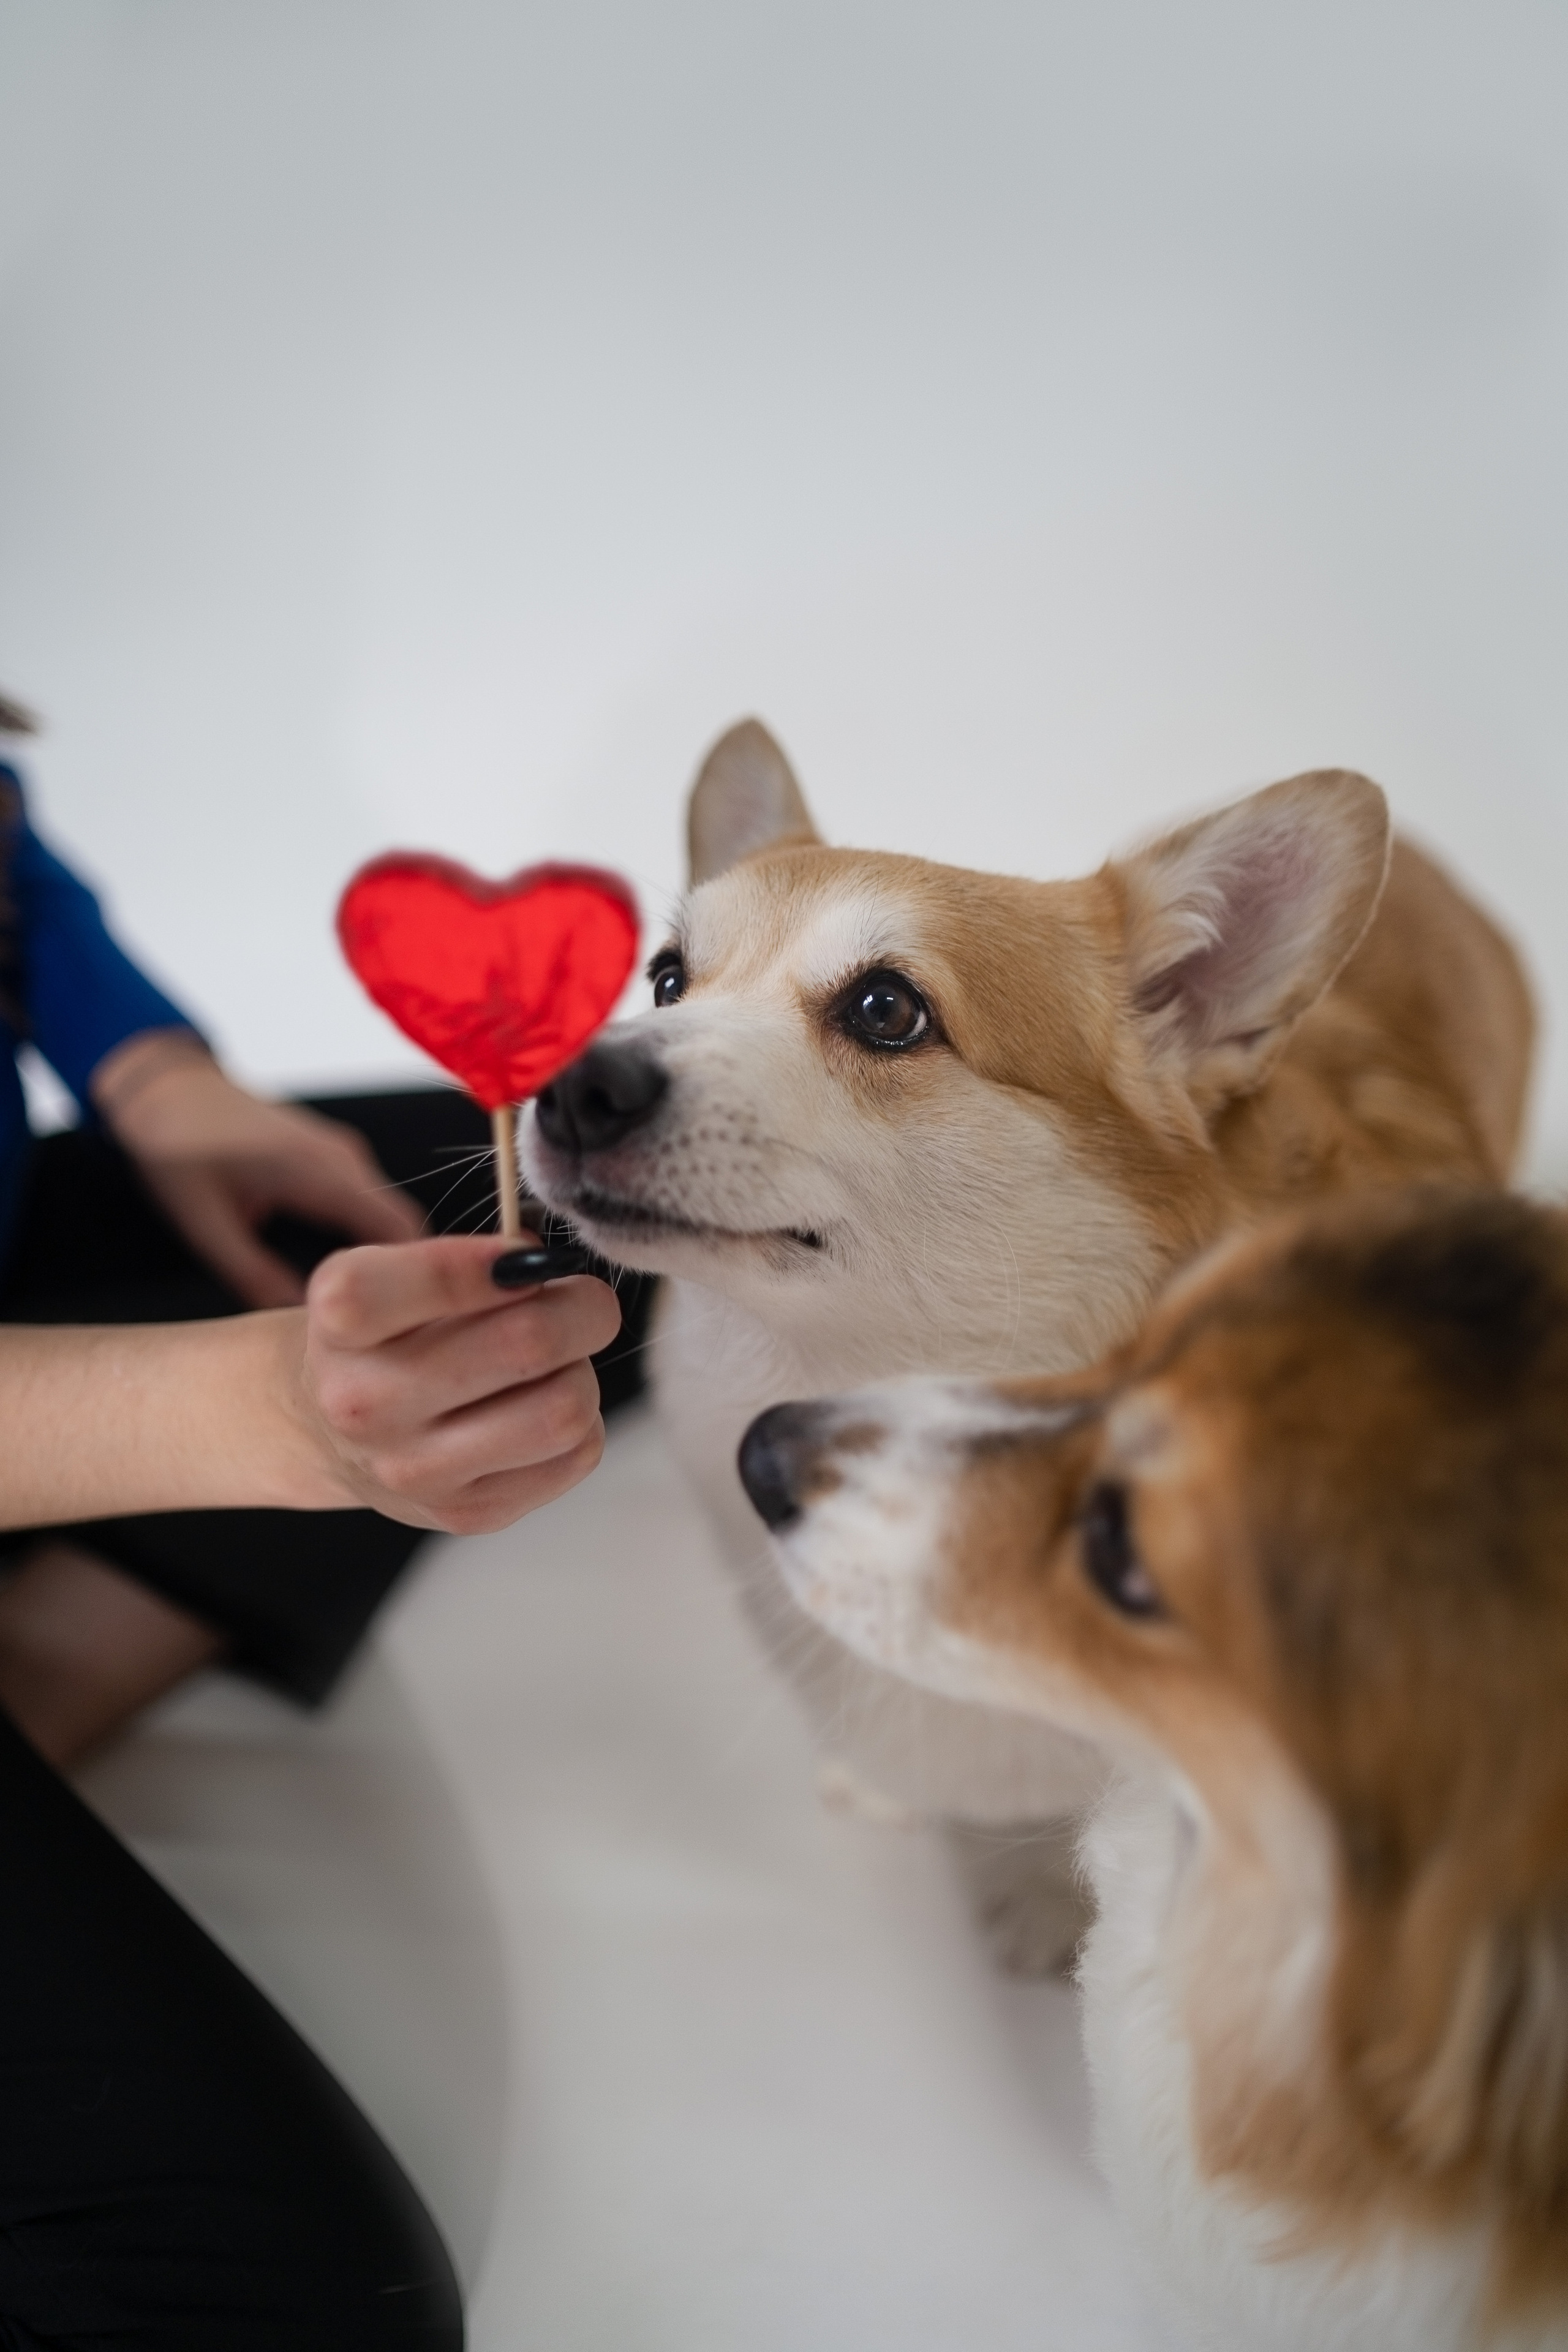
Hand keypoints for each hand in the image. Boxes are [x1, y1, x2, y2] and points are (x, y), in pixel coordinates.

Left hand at [92, 1032, 423, 1306]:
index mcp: (318, 1171)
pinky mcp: (336, 1155)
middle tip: (381, 1331)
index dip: (408, 1279)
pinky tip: (346, 1275)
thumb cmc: (176, 1152)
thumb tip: (303, 1329)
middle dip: (401, 1277)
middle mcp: (345, 1157)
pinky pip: (374, 1203)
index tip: (395, 1325)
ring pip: (391, 1216)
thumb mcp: (204, 1223)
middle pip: (404, 1226)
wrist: (167, 1088)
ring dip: (387, 1259)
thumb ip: (254, 1276)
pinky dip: (372, 1239)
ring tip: (365, 1311)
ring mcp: (344, 1152)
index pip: (398, 1229)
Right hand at [296, 1236, 622, 1532]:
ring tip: (556, 1366)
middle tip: (582, 1302)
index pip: (433, 1279)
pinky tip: (539, 1410)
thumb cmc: (387, 1335)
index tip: (529, 1258)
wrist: (333, 1433)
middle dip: (583, 1309)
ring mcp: (413, 1470)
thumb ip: (470, 1256)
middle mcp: (366, 1402)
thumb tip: (546, 1263)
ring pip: (564, 1408)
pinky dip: (581, 1425)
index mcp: (342, 1321)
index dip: (504, 1262)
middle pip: (529, 1342)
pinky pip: (576, 1456)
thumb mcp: (394, 1273)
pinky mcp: (464, 1513)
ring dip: (580, 1374)